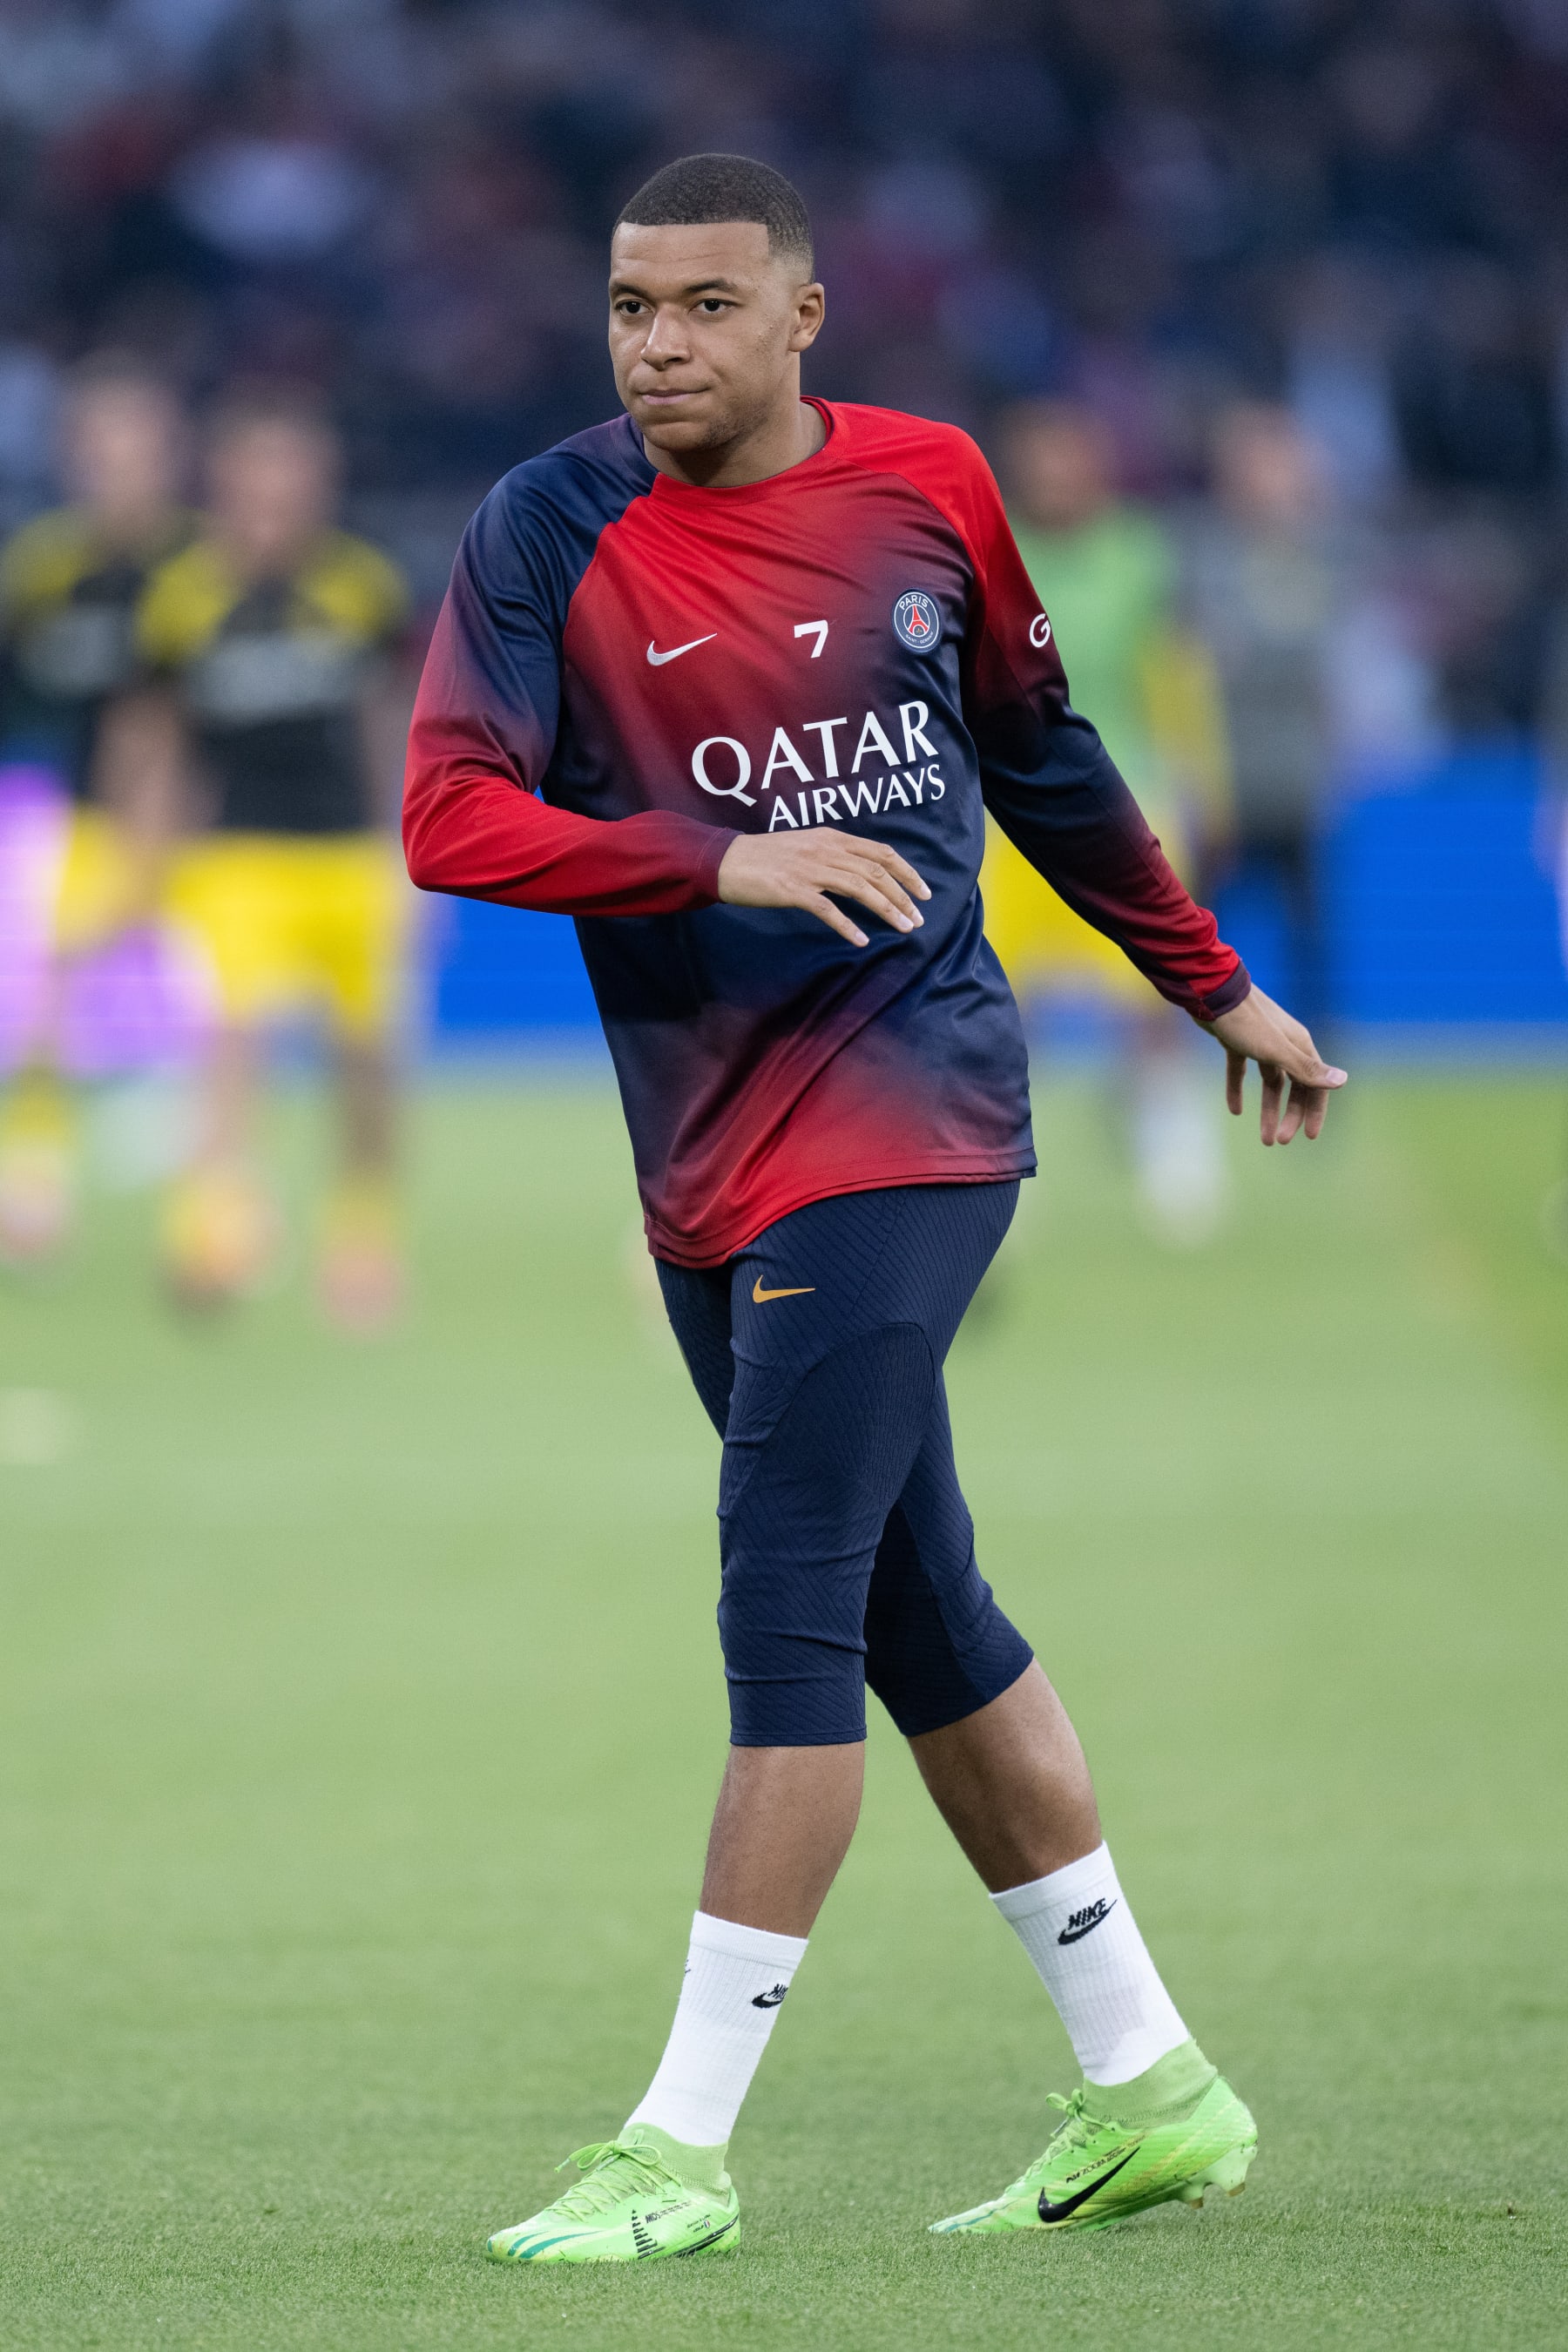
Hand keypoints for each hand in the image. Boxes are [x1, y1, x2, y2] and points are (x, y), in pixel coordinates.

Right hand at [717, 829, 930, 945]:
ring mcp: (809, 869)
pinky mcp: (793, 889)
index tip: (924, 892)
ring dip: (887, 909)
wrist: (725, 860)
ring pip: (860, 888)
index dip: (907, 872)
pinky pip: (828, 909)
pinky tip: (861, 940)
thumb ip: (832, 854)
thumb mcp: (804, 845)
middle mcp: (825, 849)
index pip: (880, 852)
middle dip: (903, 895)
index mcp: (831, 837)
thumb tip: (860, 872)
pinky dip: (848, 926)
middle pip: (876, 871)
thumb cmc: (764, 857)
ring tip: (904, 928)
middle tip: (919, 917)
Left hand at [1202, 984, 1346, 1143]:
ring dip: (1268, 1109)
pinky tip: (1234, 1110)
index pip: (1314, 1085)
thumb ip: (1306, 1069)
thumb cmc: (1245, 1021)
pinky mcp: (1237, 1041)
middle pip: (1293, 1087)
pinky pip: (1241, 1071)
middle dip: (1288, 1115)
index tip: (1309, 1136)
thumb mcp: (1276, 1050)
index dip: (1314, 1111)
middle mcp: (1284, 1045)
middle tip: (1278, 1141)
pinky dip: (1238, 1089)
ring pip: (1270, 1082)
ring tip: (1264, 1139)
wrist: (1211, 993)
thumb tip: (1342, 1081)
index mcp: (1298, 1046)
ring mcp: (1260, 1043)